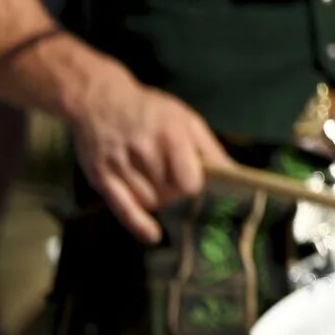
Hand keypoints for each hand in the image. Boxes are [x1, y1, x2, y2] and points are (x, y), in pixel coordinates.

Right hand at [65, 70, 224, 244]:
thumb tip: (235, 174)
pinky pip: (122, 208)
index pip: (189, 181)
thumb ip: (209, 149)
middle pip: (170, 193)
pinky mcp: (99, 175)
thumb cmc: (150, 111)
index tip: (191, 180)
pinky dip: (138, 223)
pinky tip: (152, 235)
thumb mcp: (186, 119)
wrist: (99, 99)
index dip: (193, 185)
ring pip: (149, 202)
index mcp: (170, 136)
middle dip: (174, 190)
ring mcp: (120, 164)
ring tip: (152, 179)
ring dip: (156, 199)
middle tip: (168, 176)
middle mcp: (144, 150)